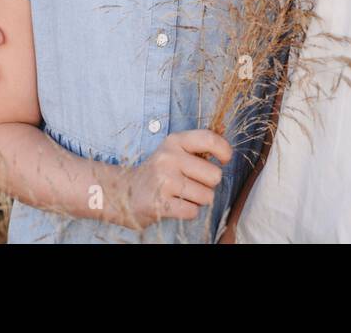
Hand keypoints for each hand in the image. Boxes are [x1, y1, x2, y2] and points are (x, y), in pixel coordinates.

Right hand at [117, 130, 232, 230]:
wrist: (124, 192)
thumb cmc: (158, 171)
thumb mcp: (173, 150)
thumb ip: (197, 148)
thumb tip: (227, 151)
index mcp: (174, 141)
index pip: (209, 139)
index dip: (224, 151)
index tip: (224, 160)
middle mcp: (169, 158)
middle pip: (214, 175)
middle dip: (209, 184)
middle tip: (193, 183)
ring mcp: (163, 181)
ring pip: (206, 196)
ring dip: (199, 199)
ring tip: (183, 194)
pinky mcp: (160, 204)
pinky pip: (193, 211)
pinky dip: (189, 211)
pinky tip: (177, 204)